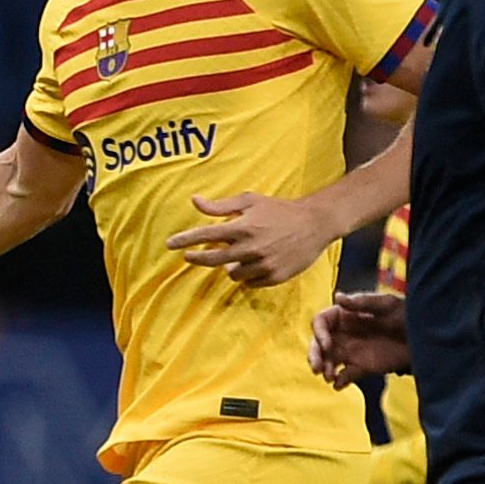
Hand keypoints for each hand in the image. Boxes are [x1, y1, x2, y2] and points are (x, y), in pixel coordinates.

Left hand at [166, 190, 333, 287]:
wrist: (315, 223)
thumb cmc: (279, 209)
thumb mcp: (250, 201)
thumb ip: (220, 205)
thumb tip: (194, 201)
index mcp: (243, 227)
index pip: (205, 236)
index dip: (185, 240)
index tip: (170, 244)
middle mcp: (250, 248)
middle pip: (212, 261)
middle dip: (197, 258)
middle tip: (189, 256)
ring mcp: (263, 264)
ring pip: (232, 274)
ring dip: (230, 266)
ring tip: (239, 255)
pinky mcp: (274, 277)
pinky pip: (249, 283)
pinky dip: (247, 275)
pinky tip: (254, 264)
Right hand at [308, 289, 409, 385]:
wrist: (426, 337)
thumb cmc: (407, 314)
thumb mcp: (385, 305)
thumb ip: (361, 303)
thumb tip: (337, 297)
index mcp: (345, 315)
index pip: (321, 323)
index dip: (319, 333)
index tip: (327, 344)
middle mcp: (344, 333)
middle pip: (319, 344)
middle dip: (315, 355)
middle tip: (317, 367)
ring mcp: (352, 351)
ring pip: (328, 360)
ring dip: (325, 369)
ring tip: (328, 376)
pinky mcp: (361, 367)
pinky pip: (345, 375)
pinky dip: (339, 381)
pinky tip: (339, 384)